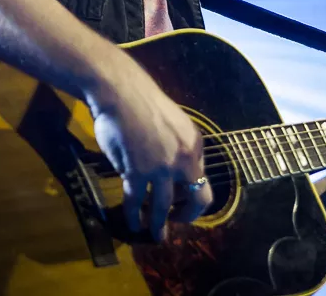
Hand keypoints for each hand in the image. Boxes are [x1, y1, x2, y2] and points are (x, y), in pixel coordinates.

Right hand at [84, 49, 209, 241]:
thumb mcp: (174, 125)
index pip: (203, 180)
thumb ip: (179, 148)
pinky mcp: (136, 171)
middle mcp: (184, 158)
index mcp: (195, 145)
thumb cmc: (143, 104)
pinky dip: (133, 215)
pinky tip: (132, 223)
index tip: (185, 205)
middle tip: (175, 224)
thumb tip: (175, 174)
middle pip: (196, 198)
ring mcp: (161, 166)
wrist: (121, 91)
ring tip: (155, 235)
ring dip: (158, 224)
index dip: (195, 198)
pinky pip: (136, 201)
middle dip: (187, 217)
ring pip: (163, 206)